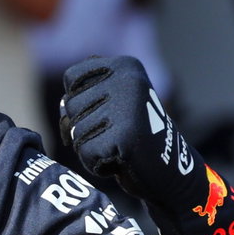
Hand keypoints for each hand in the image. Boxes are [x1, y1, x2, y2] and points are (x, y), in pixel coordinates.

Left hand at [59, 55, 197, 204]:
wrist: (170, 169)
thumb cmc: (133, 135)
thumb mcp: (114, 101)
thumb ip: (84, 95)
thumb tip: (64, 105)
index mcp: (125, 65)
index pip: (71, 77)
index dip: (79, 101)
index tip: (103, 111)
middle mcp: (127, 81)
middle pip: (71, 105)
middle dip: (84, 126)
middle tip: (115, 133)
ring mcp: (127, 107)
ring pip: (76, 130)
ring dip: (91, 147)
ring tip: (119, 145)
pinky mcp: (125, 136)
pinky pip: (86, 152)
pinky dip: (98, 164)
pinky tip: (121, 159)